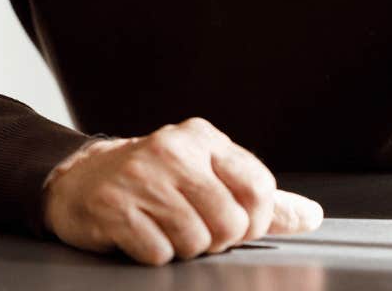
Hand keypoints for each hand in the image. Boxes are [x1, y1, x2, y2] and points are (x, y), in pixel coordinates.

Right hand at [41, 118, 322, 265]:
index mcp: (201, 138)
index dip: (254, 221)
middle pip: (230, 222)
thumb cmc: (152, 180)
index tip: (235, 224)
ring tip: (162, 227)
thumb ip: (260, 197)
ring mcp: (140, 177)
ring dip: (182, 248)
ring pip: (195, 241)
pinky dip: (152, 253)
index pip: (258, 188)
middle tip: (191, 226)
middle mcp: (172, 150)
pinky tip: (139, 233)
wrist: (79, 180)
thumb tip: (312, 216)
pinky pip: (158, 252)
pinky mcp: (112, 206)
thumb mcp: (207, 175)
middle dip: (215, 239)